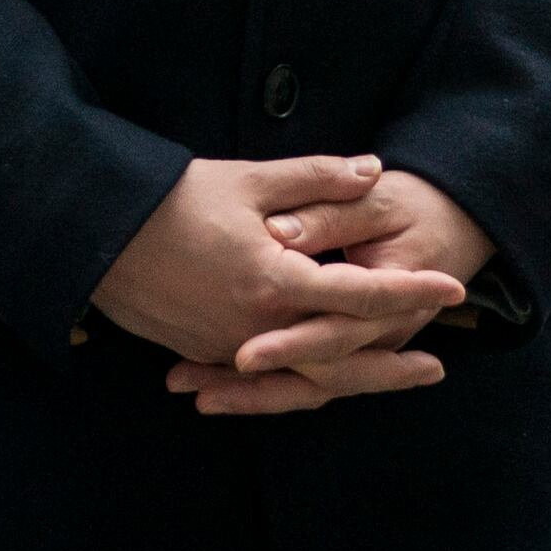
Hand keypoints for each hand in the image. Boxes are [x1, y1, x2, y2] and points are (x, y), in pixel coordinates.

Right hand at [92, 156, 470, 405]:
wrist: (96, 234)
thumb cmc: (174, 199)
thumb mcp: (250, 180)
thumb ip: (317, 178)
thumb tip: (374, 171)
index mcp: (273, 281)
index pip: (358, 293)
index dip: (410, 290)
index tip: (453, 287)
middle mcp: (255, 327)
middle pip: (339, 360)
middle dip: (390, 367)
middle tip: (436, 367)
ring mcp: (228, 347)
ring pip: (303, 378)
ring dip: (351, 378)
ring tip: (393, 377)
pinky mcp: (205, 352)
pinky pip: (264, 377)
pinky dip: (300, 379)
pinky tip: (325, 373)